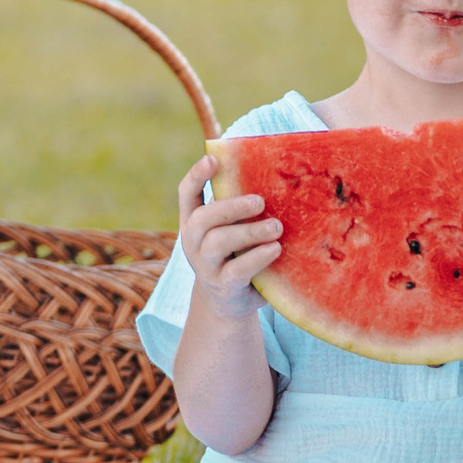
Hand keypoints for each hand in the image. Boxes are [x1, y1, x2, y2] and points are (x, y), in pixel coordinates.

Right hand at [176, 156, 282, 321]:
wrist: (228, 303)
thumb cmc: (235, 254)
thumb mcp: (231, 229)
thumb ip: (238, 208)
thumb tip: (272, 176)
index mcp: (193, 221)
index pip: (187, 193)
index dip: (197, 175)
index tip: (213, 159)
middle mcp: (193, 241)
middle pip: (203, 218)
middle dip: (231, 206)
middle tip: (260, 201)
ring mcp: (205, 265)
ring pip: (219, 242)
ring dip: (250, 232)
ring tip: (276, 227)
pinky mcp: (223, 285)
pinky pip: (238, 269)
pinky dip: (258, 257)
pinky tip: (275, 249)